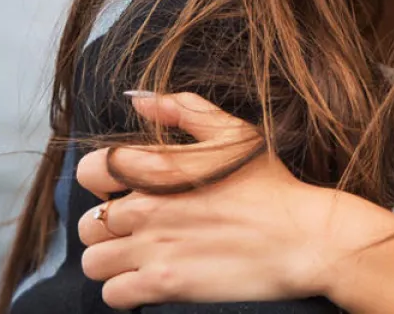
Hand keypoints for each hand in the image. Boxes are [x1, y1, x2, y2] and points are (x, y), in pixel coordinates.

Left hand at [75, 92, 393, 311]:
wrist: (305, 238)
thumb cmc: (274, 186)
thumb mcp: (236, 134)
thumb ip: (185, 110)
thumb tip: (141, 100)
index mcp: (160, 167)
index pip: (91, 171)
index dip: (103, 180)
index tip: (126, 189)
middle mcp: (148, 207)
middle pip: (88, 223)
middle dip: (109, 227)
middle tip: (141, 229)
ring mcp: (153, 248)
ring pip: (94, 261)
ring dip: (113, 261)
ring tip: (143, 257)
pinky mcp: (164, 285)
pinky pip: (113, 294)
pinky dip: (126, 290)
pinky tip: (151, 280)